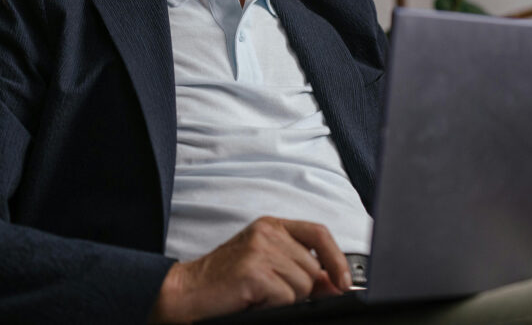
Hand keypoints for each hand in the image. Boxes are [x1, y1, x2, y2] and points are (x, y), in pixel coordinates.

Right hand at [149, 216, 351, 323]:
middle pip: (312, 267)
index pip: (318, 233)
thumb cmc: (225, 281)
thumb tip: (335, 282)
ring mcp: (260, 249)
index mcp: (272, 226)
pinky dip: (272, 306)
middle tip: (269, 292)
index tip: (343, 282)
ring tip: (257, 295)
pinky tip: (251, 300)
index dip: (336, 258)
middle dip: (298, 289)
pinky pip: (285, 297)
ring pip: (302, 285)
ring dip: (284, 299)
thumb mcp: (266, 266)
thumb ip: (300, 268)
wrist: (187, 291)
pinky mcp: (253, 271)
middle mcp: (267, 232)